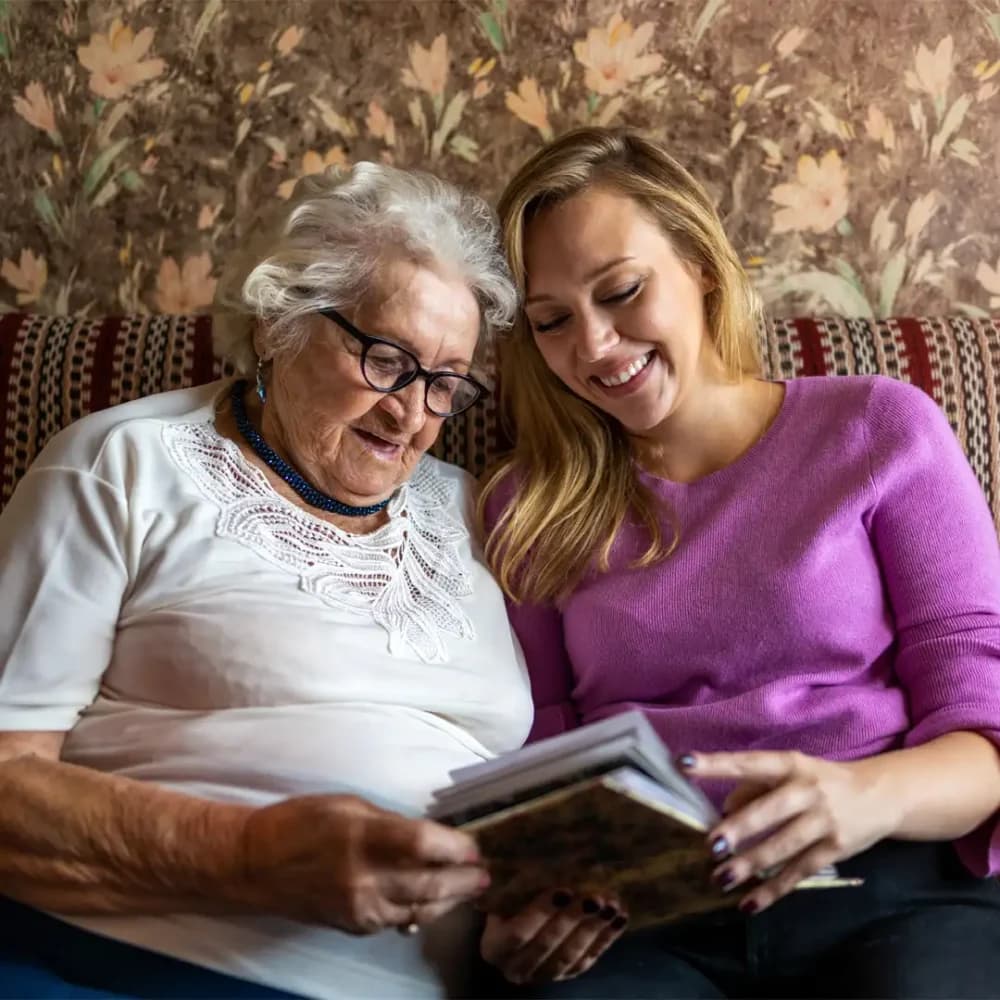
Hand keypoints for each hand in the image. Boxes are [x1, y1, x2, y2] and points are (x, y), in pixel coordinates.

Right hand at [234, 794, 487, 933]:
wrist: (253, 865)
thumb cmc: (299, 822)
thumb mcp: (347, 805)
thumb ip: (389, 823)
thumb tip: (426, 836)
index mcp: (362, 837)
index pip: (423, 844)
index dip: (456, 847)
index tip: (476, 845)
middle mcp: (364, 877)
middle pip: (429, 882)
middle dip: (463, 879)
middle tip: (486, 874)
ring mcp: (359, 907)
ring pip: (419, 909)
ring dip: (449, 900)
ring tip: (471, 889)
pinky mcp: (353, 926)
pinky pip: (397, 921)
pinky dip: (421, 912)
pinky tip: (436, 904)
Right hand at [481, 890, 627, 983]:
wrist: (512, 923)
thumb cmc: (505, 899)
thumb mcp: (501, 892)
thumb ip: (511, 882)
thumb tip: (531, 849)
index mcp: (495, 946)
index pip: (518, 933)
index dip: (541, 913)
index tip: (563, 889)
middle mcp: (516, 966)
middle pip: (547, 944)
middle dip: (573, 920)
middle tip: (594, 898)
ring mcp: (543, 974)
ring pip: (569, 956)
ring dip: (593, 929)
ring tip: (610, 905)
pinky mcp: (566, 974)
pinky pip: (587, 960)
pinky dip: (605, 938)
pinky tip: (618, 918)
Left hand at [681, 750, 897, 912]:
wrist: (879, 794)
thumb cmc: (819, 780)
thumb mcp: (790, 771)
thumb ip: (755, 788)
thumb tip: (723, 812)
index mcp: (790, 764)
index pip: (748, 763)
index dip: (716, 763)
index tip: (684, 764)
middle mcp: (807, 790)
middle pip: (770, 810)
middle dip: (740, 828)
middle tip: (711, 844)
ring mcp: (824, 821)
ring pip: (783, 846)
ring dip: (751, 864)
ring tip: (721, 878)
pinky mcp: (836, 849)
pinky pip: (799, 872)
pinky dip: (774, 890)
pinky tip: (749, 904)